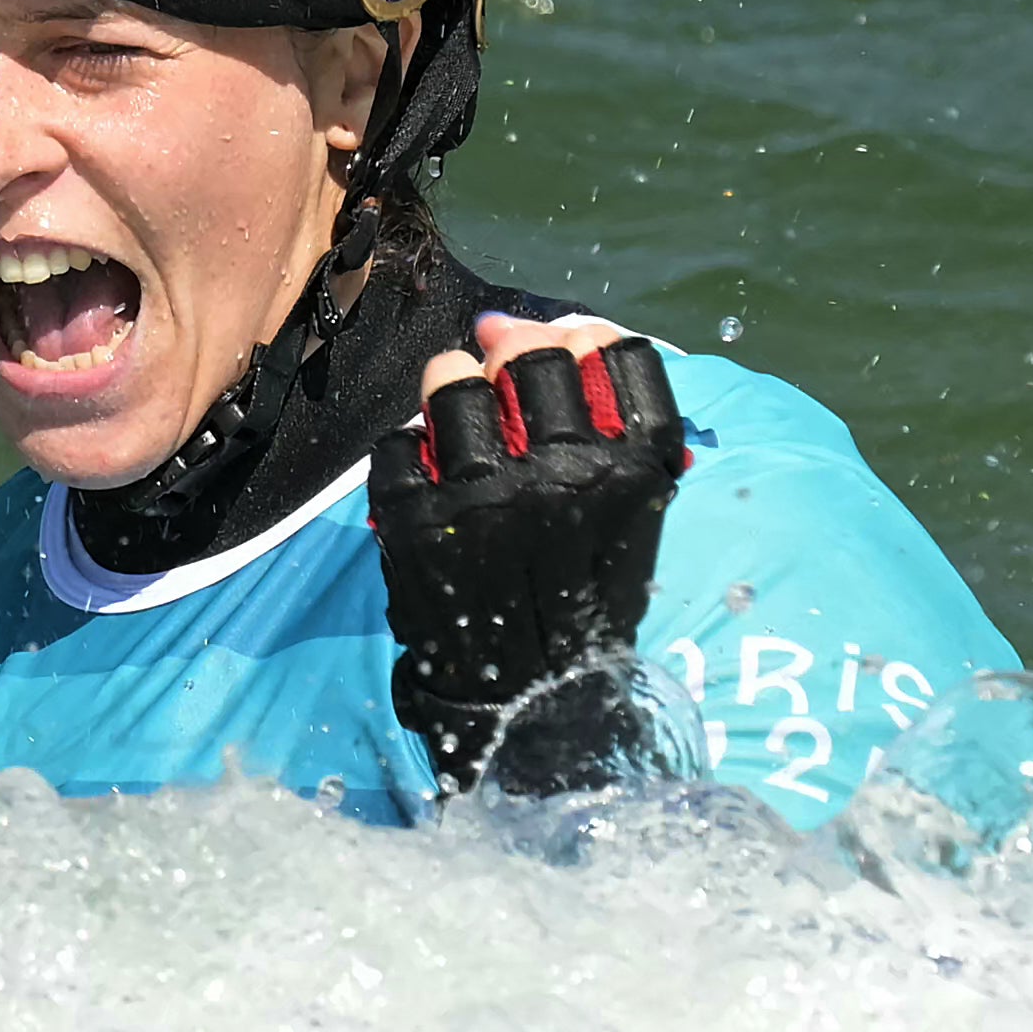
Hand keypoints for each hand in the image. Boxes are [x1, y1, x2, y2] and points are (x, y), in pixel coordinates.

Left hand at [370, 314, 692, 796]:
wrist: (530, 705)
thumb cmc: (586, 605)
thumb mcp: (632, 519)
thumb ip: (610, 423)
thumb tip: (544, 326)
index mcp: (627, 475)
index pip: (615, 354)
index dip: (587, 335)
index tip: (567, 342)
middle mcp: (560, 479)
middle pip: (532, 354)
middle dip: (513, 351)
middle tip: (501, 372)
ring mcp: (482, 500)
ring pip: (453, 382)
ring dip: (453, 386)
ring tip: (459, 417)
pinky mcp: (414, 524)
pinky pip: (400, 442)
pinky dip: (409, 452)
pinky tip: (429, 480)